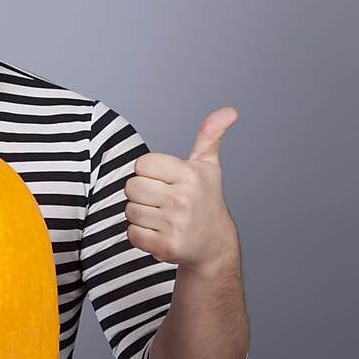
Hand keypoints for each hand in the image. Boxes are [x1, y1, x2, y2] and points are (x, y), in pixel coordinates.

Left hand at [123, 107, 238, 272]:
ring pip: (129, 211)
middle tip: (161, 200)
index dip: (148, 172)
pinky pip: (131, 234)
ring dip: (140, 215)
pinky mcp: (166, 246)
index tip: (164, 180)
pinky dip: (140, 235)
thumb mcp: (208, 166)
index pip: (142, 164)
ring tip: (161, 217)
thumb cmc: (205, 200)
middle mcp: (184, 199)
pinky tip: (159, 233)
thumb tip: (229, 111)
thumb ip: (210, 136)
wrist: (214, 244)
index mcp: (189, 175)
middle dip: (141, 194)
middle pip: (131, 187)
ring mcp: (175, 224)